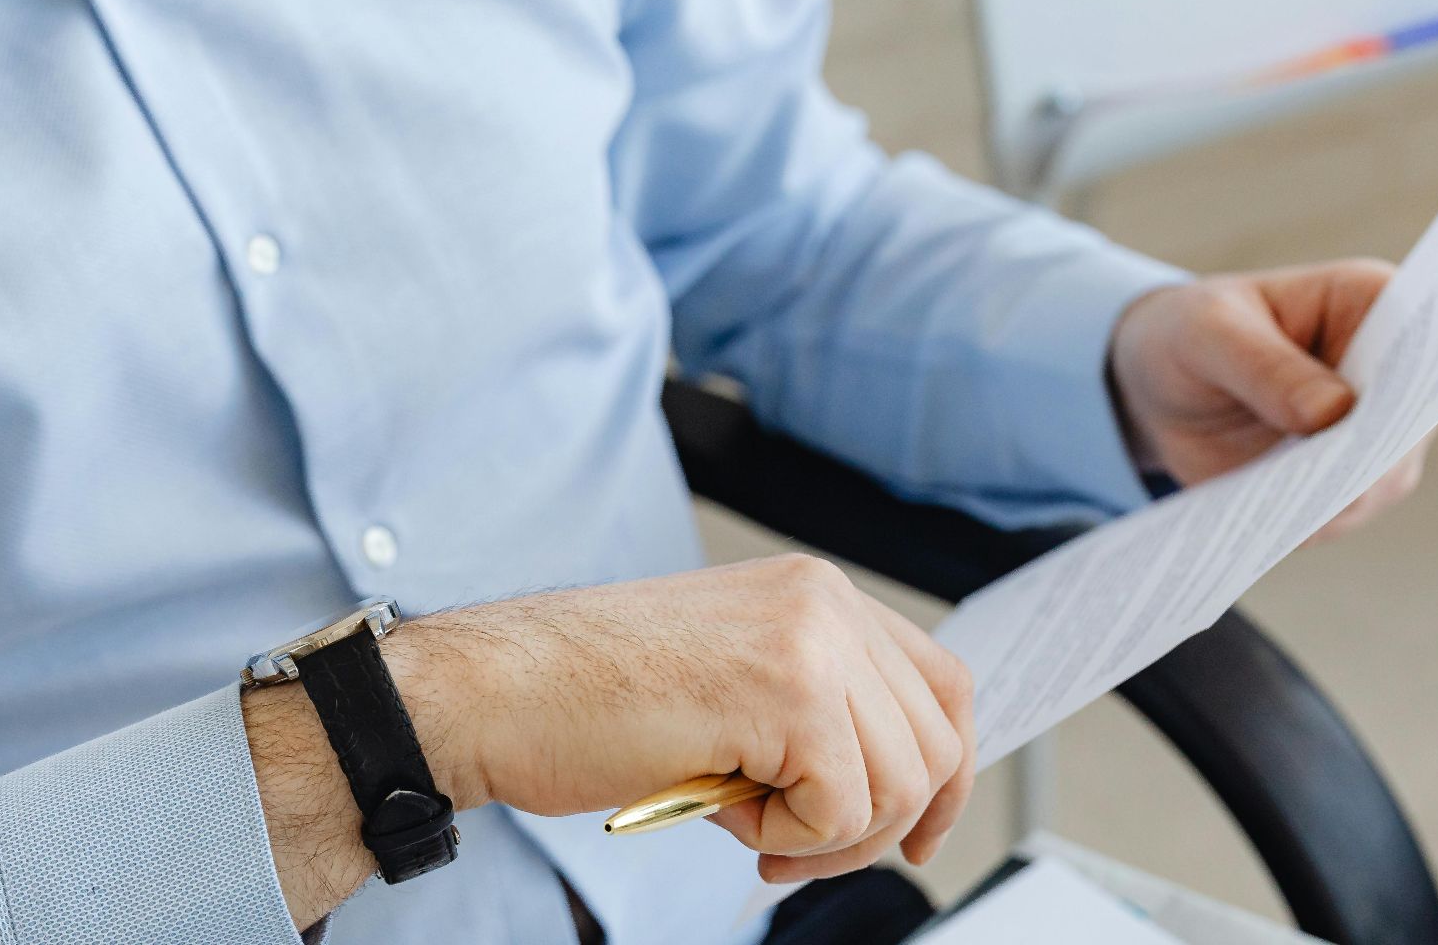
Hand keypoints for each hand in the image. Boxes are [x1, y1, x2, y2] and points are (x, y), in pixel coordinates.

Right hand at [244, 555, 976, 925]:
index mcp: (816, 592)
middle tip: (790, 845)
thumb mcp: (731, 680)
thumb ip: (815, 703)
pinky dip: (787, 841)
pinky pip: (844, 812)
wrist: (494, 692)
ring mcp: (813, 641)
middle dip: (877, 824)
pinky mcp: (791, 694)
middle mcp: (825, 601)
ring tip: (743, 820)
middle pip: (937, 743)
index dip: (943, 772)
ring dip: (825, 837)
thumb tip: (896, 783)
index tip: (914, 830)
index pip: (942, 684)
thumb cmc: (584, 697)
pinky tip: (721, 809)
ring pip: (901, 785)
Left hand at [1109, 259, 1430, 541]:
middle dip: (1374, 456)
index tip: (1384, 414)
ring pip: (1384, 478)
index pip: (1420, 339)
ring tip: (1291, 510)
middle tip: (1331, 484)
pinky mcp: (1346, 480)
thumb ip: (1265, 366)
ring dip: (1341, 498)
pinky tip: (1275, 526)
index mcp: (1371, 302)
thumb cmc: (1194, 334)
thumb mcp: (1209, 334)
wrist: (1162, 386)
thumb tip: (1334, 412)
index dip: (1413, 379)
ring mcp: (1376, 432)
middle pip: (1412, 421)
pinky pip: (1341, 511)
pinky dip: (1311, 521)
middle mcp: (1391, 370)